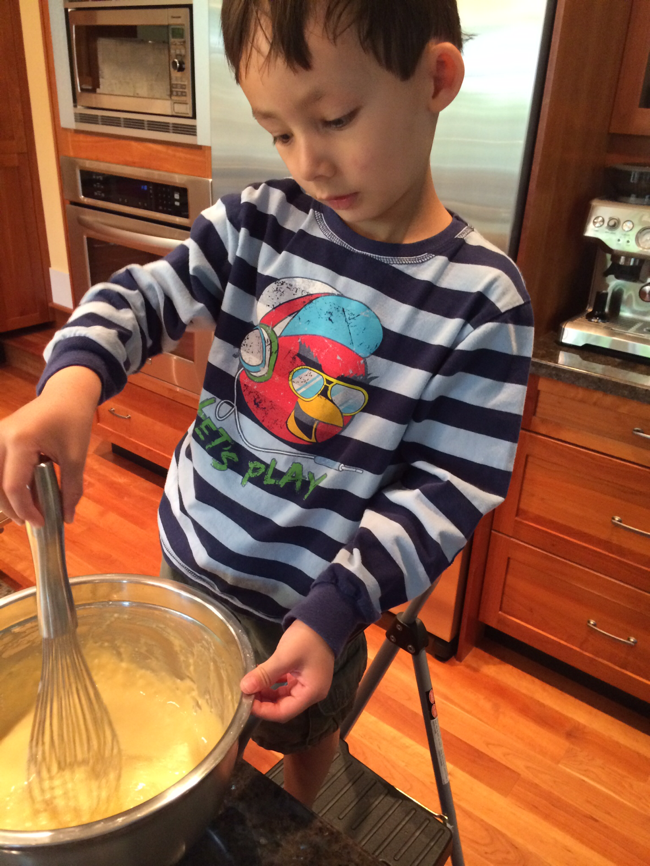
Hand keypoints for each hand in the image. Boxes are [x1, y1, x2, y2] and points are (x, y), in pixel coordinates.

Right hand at [0, 367, 101, 525]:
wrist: (67, 394)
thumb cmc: (73, 421)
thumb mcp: (76, 457)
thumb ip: (71, 489)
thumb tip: (67, 518)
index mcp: (20, 441)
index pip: (14, 486)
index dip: (26, 509)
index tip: (41, 523)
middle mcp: (1, 438)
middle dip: (13, 508)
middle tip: (32, 522)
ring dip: (5, 497)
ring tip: (26, 510)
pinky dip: (5, 483)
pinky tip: (23, 493)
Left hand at [240, 620, 334, 722]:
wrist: (324, 618)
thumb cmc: (307, 639)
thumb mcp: (284, 656)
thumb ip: (265, 674)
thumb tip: (244, 688)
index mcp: (311, 693)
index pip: (283, 713)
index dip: (263, 710)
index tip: (245, 701)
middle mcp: (311, 693)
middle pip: (283, 706)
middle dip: (263, 701)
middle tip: (245, 692)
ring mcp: (308, 683)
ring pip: (283, 696)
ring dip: (267, 692)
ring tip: (250, 684)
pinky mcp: (304, 674)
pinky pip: (286, 685)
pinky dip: (273, 683)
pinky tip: (261, 675)